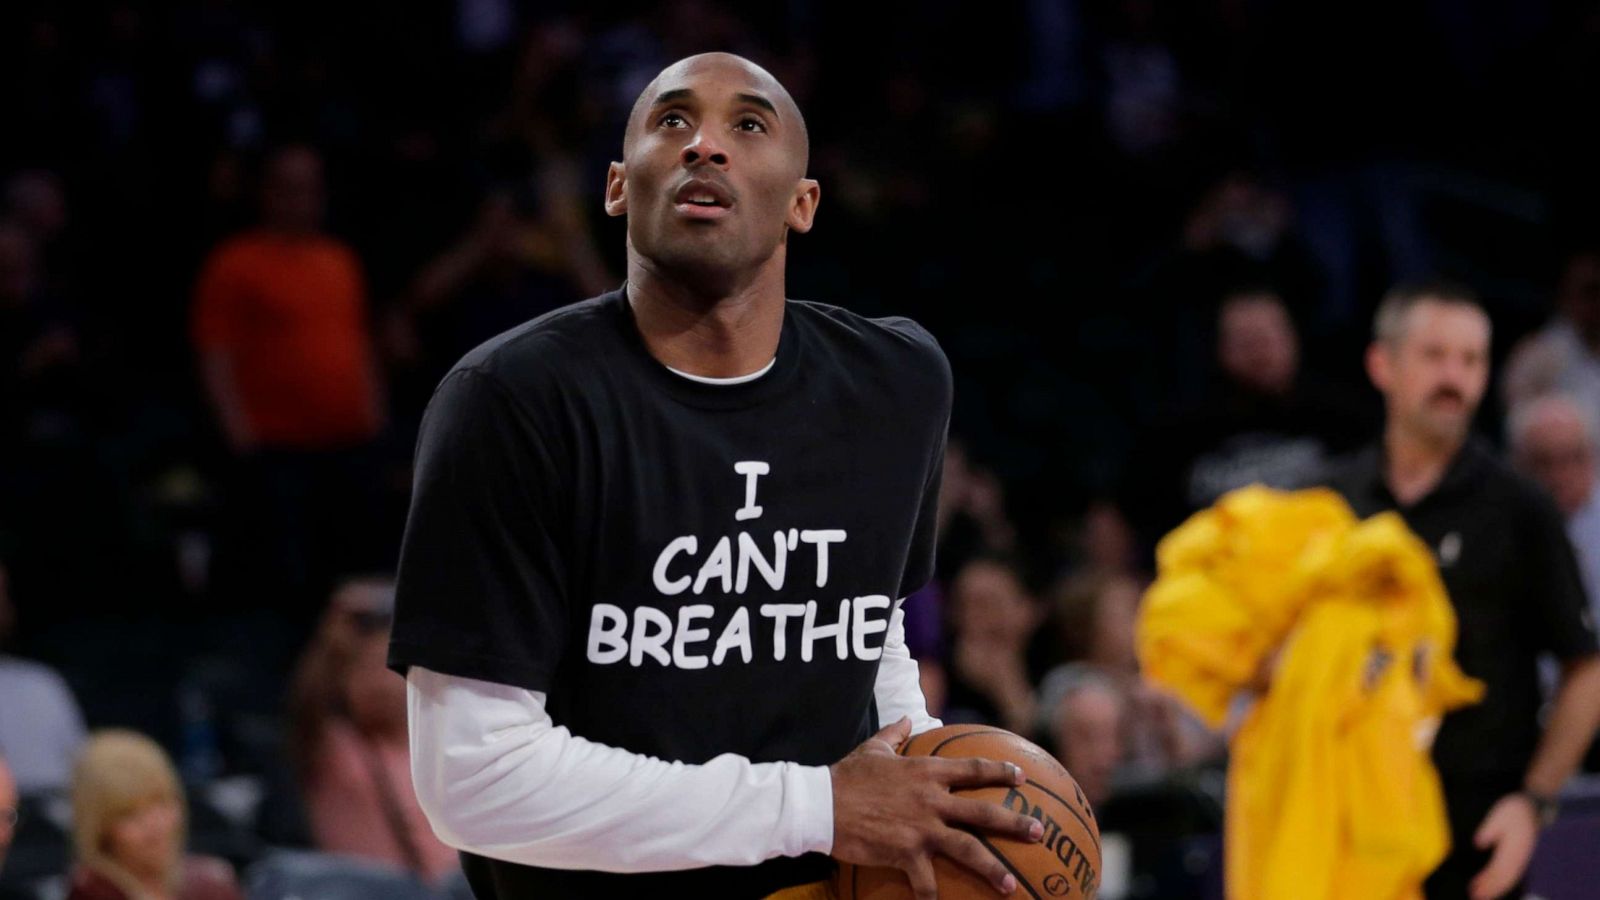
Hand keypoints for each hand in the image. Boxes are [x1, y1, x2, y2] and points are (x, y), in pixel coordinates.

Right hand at [830, 716, 1043, 899]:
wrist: (822, 804)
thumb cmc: (847, 775)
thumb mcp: (873, 748)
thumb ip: (894, 734)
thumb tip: (906, 718)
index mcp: (926, 771)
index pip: (972, 769)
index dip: (1000, 771)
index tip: (1021, 776)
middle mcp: (931, 800)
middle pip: (982, 812)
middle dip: (1014, 823)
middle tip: (1039, 832)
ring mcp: (921, 828)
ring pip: (967, 849)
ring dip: (992, 869)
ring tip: (1011, 886)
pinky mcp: (905, 853)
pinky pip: (926, 881)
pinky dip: (933, 896)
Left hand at [1470, 793, 1539, 899]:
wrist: (1536, 808)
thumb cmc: (1516, 811)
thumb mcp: (1500, 815)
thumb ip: (1489, 829)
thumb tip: (1478, 843)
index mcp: (1515, 848)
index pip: (1500, 869)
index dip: (1488, 881)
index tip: (1475, 889)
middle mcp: (1520, 857)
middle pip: (1504, 878)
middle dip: (1490, 889)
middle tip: (1475, 897)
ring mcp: (1522, 859)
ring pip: (1508, 879)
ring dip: (1495, 889)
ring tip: (1480, 895)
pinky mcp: (1521, 858)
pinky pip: (1512, 874)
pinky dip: (1501, 883)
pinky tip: (1492, 886)